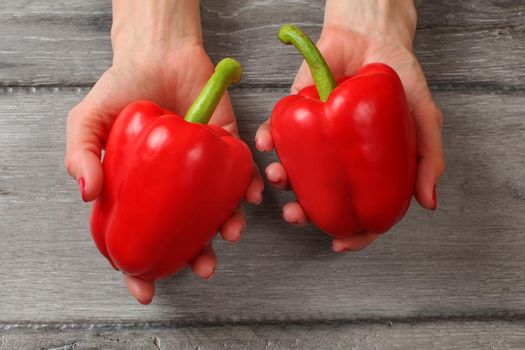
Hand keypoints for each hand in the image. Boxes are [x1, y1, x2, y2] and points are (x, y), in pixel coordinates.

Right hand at [65, 0, 262, 303]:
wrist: (159, 53)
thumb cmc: (122, 88)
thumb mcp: (88, 122)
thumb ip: (81, 155)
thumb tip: (89, 195)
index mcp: (140, 188)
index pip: (139, 235)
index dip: (140, 267)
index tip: (145, 291)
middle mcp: (174, 185)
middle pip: (184, 231)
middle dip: (194, 255)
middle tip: (201, 268)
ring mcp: (201, 170)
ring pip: (217, 210)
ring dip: (226, 227)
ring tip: (229, 234)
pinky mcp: (227, 147)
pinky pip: (242, 174)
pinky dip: (249, 188)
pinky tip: (250, 198)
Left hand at [255, 0, 444, 251]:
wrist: (374, 36)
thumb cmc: (400, 79)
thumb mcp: (423, 118)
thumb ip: (427, 158)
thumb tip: (428, 203)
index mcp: (368, 167)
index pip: (362, 210)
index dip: (354, 233)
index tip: (340, 244)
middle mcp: (339, 159)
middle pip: (319, 198)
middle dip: (303, 214)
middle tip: (296, 216)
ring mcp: (316, 140)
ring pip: (292, 171)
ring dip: (280, 180)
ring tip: (279, 177)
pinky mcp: (295, 114)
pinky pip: (275, 133)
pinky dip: (267, 140)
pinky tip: (266, 145)